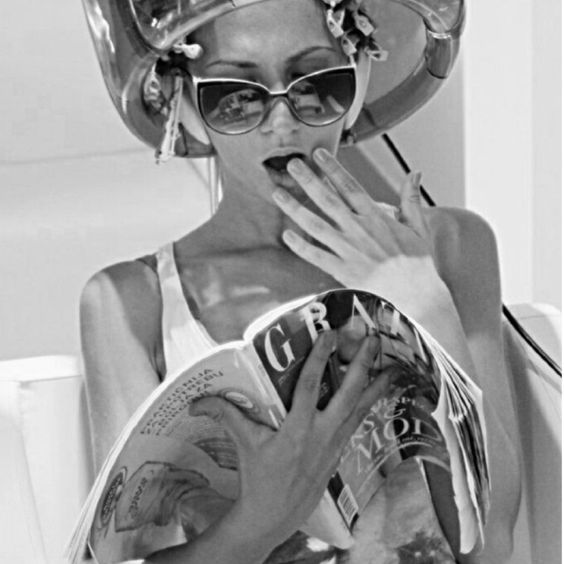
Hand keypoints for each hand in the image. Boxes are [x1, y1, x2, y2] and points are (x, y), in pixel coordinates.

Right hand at [189, 331, 387, 549]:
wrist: (274, 515)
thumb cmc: (259, 478)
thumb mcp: (244, 443)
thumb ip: (225, 414)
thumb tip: (197, 401)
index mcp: (296, 429)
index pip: (310, 386)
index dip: (319, 359)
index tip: (330, 335)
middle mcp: (322, 434)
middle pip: (349, 394)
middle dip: (363, 365)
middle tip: (373, 339)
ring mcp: (335, 443)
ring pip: (362, 409)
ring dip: (377, 385)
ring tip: (393, 365)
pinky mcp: (340, 451)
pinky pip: (359, 422)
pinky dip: (371, 405)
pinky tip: (379, 394)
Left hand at [272, 148, 447, 317]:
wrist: (417, 296)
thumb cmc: (418, 265)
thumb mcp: (419, 228)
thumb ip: (412, 200)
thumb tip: (415, 173)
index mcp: (376, 217)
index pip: (350, 186)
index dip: (333, 168)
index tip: (318, 154)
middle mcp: (359, 230)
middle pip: (328, 200)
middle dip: (308, 180)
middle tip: (291, 164)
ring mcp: (349, 250)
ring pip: (316, 225)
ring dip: (295, 208)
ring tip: (278, 194)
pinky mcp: (343, 271)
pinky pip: (316, 256)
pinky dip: (300, 246)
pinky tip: (286, 235)